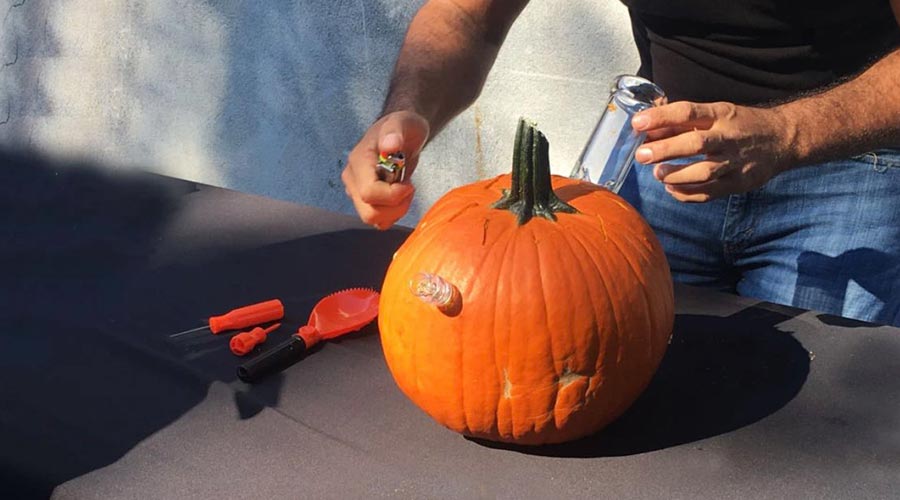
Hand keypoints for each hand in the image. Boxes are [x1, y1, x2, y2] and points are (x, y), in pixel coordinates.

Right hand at [342, 111, 428, 228]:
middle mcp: (352, 179)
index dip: (393, 195)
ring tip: (406, 189)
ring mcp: (356, 191)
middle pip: (369, 212)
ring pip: (373, 219)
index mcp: (358, 162)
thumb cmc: (402, 126)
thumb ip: (395, 131)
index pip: (369, 193)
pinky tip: (401, 196)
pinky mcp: (365, 200)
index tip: (409, 183)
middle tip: (409, 188)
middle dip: (395, 207)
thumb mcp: (403, 122)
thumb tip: (390, 145)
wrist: (401, 132)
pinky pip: (378, 220)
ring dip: (395, 211)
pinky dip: (393, 214)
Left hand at [631, 101, 795, 201]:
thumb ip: (681, 122)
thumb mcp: (715, 113)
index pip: (688, 112)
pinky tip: (672, 189)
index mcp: (721, 114)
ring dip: (677, 175)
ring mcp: (736, 161)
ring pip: (705, 172)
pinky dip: (688, 194)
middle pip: (696, 143)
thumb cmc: (739, 124)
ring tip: (658, 175)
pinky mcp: (740, 182)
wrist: (782, 139)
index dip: (661, 117)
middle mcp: (729, 137)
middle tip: (642, 155)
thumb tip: (646, 129)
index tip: (637, 123)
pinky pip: (711, 192)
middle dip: (665, 150)